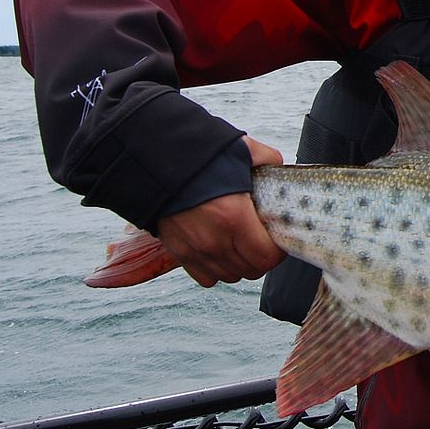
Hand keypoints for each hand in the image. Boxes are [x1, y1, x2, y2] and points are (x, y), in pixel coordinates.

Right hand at [156, 137, 285, 286]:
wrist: (152, 162)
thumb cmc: (199, 157)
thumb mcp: (242, 151)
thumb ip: (267, 159)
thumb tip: (278, 166)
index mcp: (234, 217)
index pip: (266, 257)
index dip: (278, 250)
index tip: (277, 238)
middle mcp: (214, 241)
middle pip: (251, 270)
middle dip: (261, 257)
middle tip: (261, 239)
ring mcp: (194, 251)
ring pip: (230, 276)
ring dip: (240, 264)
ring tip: (240, 244)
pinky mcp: (178, 253)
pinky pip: (207, 278)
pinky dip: (217, 269)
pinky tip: (220, 250)